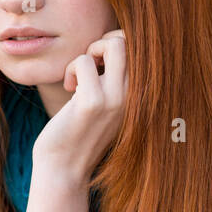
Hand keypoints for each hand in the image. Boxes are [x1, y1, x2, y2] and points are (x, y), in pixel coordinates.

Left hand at [25, 29, 126, 211]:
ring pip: (114, 44)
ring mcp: (117, 100)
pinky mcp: (93, 103)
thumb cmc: (81, 133)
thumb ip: (116, 79)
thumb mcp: (108, 105)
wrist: (64, 170)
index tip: (100, 67)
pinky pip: (84, 61)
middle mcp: (137, 97)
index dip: (119, 46)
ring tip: (78, 77)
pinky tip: (69, 88)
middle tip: (90, 65)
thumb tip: (113, 42)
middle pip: (133, 42)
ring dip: (88, 54)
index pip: (147, 50)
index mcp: (143, 96)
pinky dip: (71, 69)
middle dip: (105, 42)